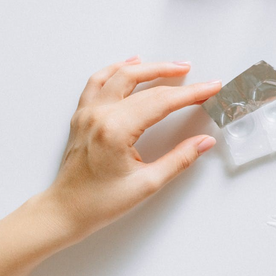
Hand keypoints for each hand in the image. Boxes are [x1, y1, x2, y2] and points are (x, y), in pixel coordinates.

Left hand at [43, 57, 221, 244]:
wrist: (65, 211)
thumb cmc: (100, 203)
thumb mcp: (147, 184)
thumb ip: (179, 159)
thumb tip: (204, 142)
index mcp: (116, 130)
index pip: (161, 102)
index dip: (191, 94)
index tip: (211, 88)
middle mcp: (99, 115)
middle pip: (142, 83)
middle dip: (173, 76)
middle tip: (196, 75)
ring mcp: (87, 112)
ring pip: (119, 75)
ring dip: (147, 67)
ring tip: (170, 66)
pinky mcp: (81, 115)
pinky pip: (98, 81)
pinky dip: (116, 69)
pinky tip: (131, 65)